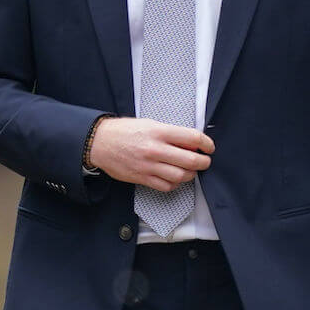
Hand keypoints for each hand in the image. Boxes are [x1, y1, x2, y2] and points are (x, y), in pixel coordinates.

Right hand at [87, 116, 213, 188]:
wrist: (100, 142)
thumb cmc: (124, 131)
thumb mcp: (149, 124)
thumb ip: (170, 133)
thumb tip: (191, 142)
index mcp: (159, 132)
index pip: (193, 138)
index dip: (207, 144)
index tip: (209, 147)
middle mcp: (155, 149)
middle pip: (191, 160)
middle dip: (203, 163)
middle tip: (204, 161)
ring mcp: (149, 165)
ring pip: (181, 176)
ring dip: (190, 175)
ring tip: (189, 170)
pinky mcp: (142, 178)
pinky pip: (166, 186)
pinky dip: (175, 184)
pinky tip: (174, 178)